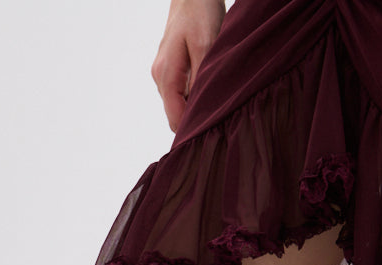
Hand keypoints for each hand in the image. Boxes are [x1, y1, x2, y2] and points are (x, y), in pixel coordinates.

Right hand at [151, 0, 226, 131]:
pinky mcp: (171, 69)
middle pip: (176, 115)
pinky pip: (182, 94)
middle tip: (221, 122)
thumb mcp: (205, 46)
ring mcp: (164, 73)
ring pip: (179, 105)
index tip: (213, 136)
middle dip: (195, 121)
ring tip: (218, 103)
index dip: (192, 131)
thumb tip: (199, 112)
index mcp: (166, 74)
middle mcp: (160, 77)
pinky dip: (195, 97)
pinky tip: (211, 90)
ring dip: (196, 109)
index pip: (175, 119)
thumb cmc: (200, 13)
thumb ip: (200, 81)